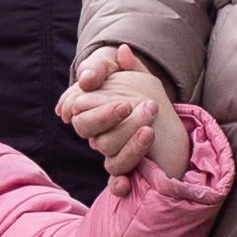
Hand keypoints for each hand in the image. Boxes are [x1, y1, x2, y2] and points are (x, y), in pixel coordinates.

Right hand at [56, 49, 185, 184]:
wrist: (158, 107)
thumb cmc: (135, 84)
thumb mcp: (126, 71)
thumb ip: (119, 62)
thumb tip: (121, 51)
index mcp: (90, 107)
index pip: (78, 109)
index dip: (92, 107)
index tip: (114, 98)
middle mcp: (97, 131)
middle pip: (88, 130)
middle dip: (108, 117)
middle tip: (133, 105)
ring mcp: (111, 150)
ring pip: (108, 153)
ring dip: (129, 145)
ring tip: (150, 129)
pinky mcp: (126, 169)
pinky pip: (115, 182)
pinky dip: (118, 185)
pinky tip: (125, 184)